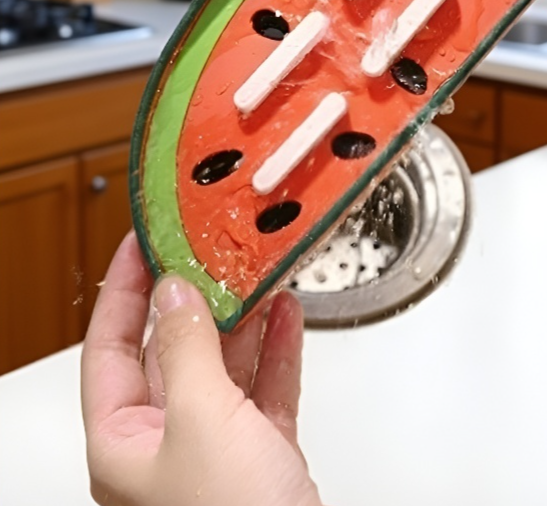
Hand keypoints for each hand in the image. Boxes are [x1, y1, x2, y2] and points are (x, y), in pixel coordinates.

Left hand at [81, 232, 321, 505]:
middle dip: (196, 297)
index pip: (109, 345)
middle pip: (172, 349)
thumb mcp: (202, 423)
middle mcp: (164, 442)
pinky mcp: (261, 455)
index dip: (123, 288)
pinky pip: (264, 388)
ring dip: (244, 318)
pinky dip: (277, 351)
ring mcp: (215, 448)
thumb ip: (186, 352)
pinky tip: (287, 317)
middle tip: (214, 250)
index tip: (143, 242)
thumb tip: (173, 295)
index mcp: (124, 440)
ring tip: (258, 274)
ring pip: (224, 365)